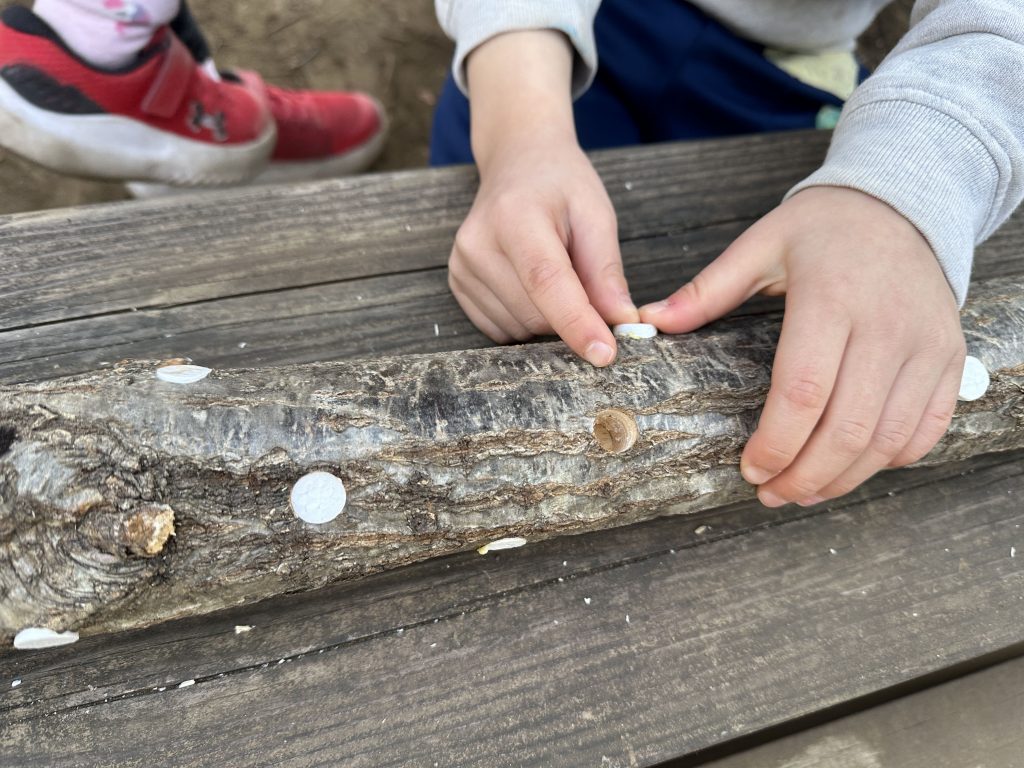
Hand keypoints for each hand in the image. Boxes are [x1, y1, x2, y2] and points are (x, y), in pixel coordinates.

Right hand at [449, 134, 638, 364]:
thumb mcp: (596, 215)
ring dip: (548, 319)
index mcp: (515, 216)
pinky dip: (525, 321)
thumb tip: (621, 322)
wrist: (517, 163)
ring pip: (519, 328)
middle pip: (535, 314)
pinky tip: (530, 286)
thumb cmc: (561, 186)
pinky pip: (500, 330)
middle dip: (571, 316)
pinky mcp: (457, 284)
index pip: (546, 281)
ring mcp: (460, 266)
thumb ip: (606, 271)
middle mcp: (478, 243)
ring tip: (552, 272)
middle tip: (584, 282)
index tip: (604, 355)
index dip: (576, 323)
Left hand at [640, 186, 965, 504]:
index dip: (774, 443)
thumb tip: (649, 320)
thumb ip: (707, 290)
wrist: (904, 204)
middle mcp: (886, 326)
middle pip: (847, 428)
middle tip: (770, 493)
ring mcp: (926, 345)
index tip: (748, 469)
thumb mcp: (761, 245)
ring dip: (843, 478)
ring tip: (803, 491)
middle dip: (804, 475)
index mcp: (832, 299)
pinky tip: (853, 467)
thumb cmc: (822, 229)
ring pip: (888, 439)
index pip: (803, 392)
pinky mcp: (950, 358)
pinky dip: (890, 460)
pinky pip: (928, 428)